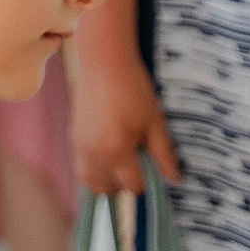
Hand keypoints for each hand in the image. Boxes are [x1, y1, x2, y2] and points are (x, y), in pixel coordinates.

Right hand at [69, 45, 180, 194]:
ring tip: (122, 169)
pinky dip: (94, 172)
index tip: (154, 173)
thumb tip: (175, 180)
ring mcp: (80, 146)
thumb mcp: (155, 122)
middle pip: (110, 188)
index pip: (132, 185)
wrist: (105, 63)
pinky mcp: (74, 138)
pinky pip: (81, 168)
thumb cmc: (134, 90)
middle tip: (139, 168)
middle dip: (126, 184)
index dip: (146, 184)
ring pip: (92, 182)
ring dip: (108, 183)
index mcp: (116, 150)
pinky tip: (108, 159)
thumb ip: (164, 155)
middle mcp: (93, 153)